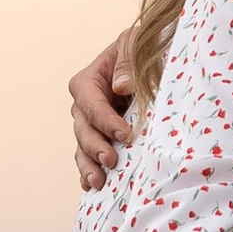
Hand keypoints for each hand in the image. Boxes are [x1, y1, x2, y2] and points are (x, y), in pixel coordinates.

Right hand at [71, 36, 136, 192]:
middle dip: (95, 147)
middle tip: (111, 161)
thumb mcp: (134, 44)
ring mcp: (90, 125)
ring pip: (83, 148)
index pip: (91, 104)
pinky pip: (89, 157)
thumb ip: (127, 62)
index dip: (105, 121)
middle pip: (83, 130)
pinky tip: (92, 187)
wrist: (149, 64)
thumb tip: (121, 87)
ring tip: (98, 182)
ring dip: (88, 166)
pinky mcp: (101, 139)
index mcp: (88, 82)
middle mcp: (84, 106)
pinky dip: (89, 171)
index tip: (124, 134)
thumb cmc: (139, 50)